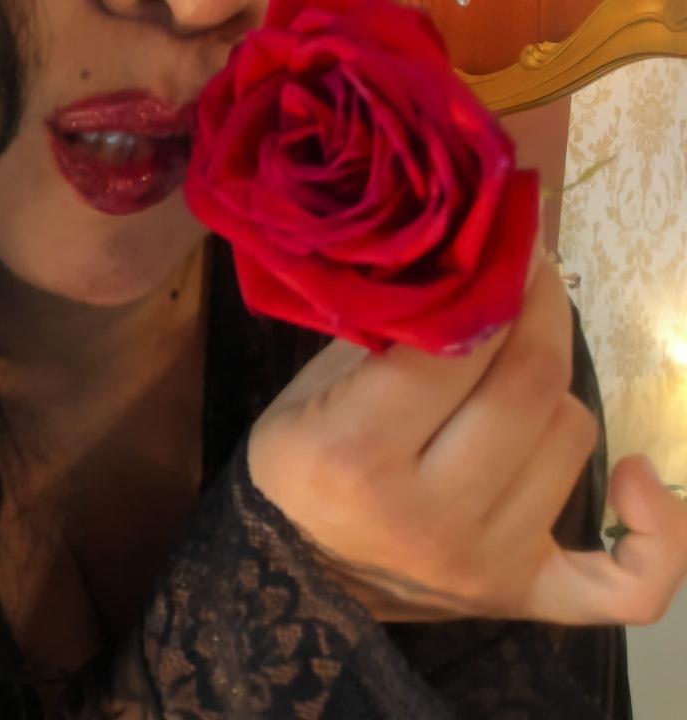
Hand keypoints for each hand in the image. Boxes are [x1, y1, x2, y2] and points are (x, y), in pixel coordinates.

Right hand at [245, 241, 686, 624]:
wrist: (293, 581)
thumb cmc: (294, 473)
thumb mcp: (307, 391)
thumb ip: (385, 332)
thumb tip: (467, 266)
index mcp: (355, 454)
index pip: (456, 348)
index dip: (494, 281)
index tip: (507, 243)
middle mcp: (426, 515)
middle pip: (530, 387)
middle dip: (539, 312)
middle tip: (530, 279)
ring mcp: (483, 563)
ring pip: (573, 437)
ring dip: (553, 393)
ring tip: (514, 382)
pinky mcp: (520, 596)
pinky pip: (629, 582)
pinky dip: (658, 533)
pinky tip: (634, 477)